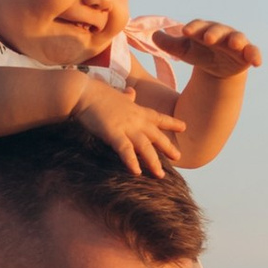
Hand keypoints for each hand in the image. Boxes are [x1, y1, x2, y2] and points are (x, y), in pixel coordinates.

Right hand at [70, 74, 184, 178]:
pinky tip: (137, 172)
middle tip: (179, 158)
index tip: (184, 127)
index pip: (158, 117)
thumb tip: (131, 92)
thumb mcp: (116, 94)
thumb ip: (126, 96)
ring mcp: (126, 126)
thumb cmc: (96, 93)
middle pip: (156, 135)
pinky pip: (125, 150)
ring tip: (160, 175)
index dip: (171, 123)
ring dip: (153, 162)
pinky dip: (131, 161)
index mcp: (137, 110)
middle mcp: (135, 119)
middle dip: (168, 147)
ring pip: (145, 146)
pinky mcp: (113, 133)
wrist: (83, 92)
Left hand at [147, 19, 260, 79]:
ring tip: (235, 43)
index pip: (198, 26)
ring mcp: (236, 43)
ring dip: (237, 40)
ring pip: (238, 39)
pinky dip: (255, 55)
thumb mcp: (184, 51)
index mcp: (204, 29)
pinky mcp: (247, 54)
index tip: (184, 32)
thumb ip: (169, 44)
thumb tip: (155, 36)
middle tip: (207, 38)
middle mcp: (222, 33)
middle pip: (218, 30)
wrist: (219, 68)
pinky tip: (256, 62)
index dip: (193, 28)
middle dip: (214, 33)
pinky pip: (253, 52)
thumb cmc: (200, 54)